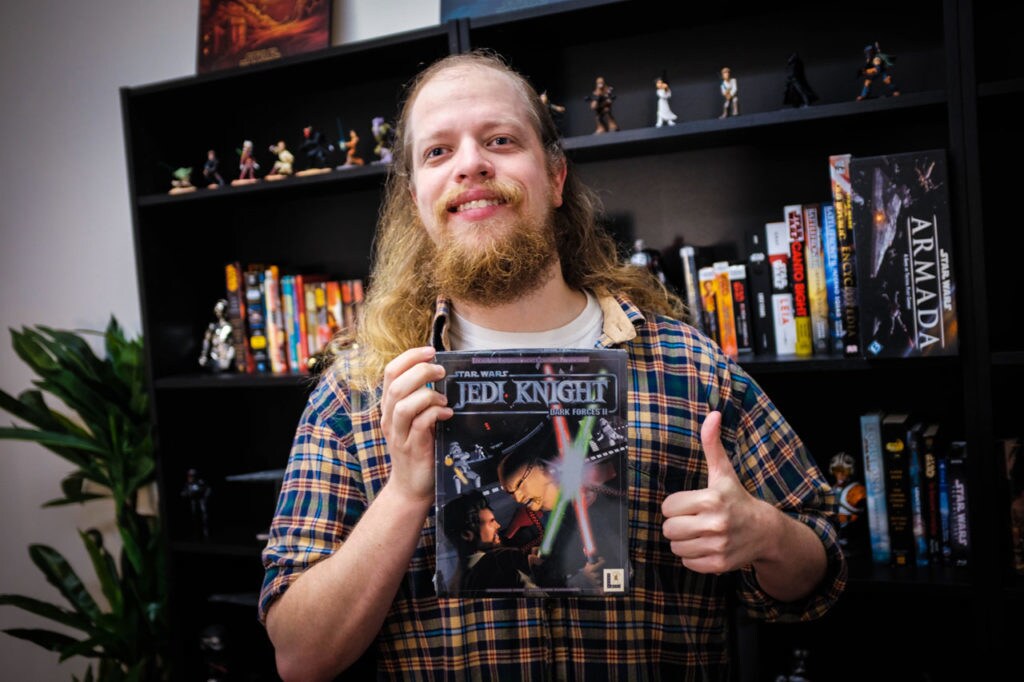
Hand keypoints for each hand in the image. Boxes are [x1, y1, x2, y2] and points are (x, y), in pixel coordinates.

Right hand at [379, 346, 452, 502]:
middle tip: (441, 371)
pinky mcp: (412, 449)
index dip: (409, 357)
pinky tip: (447, 414)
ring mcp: (399, 434)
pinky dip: (435, 414)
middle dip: (421, 371)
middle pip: (396, 384)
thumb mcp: (416, 419)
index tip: (430, 351)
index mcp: (390, 406)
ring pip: (403, 404)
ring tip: (443, 398)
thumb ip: (422, 398)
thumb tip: (442, 372)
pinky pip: (420, 424)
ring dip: (427, 395)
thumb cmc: (419, 447)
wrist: (411, 487)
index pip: (391, 372)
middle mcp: (389, 418)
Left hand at [660, 411, 768, 573]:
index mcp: (711, 499)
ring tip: (699, 532)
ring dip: (683, 540)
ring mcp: (717, 546)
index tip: (689, 504)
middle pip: (669, 528)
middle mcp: (715, 524)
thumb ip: (712, 444)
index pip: (668, 507)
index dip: (676, 505)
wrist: (765, 531)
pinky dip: (692, 556)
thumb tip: (713, 414)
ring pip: (676, 546)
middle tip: (692, 519)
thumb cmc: (737, 498)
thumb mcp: (723, 472)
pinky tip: (706, 545)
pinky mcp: (718, 564)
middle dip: (677, 523)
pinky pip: (687, 561)